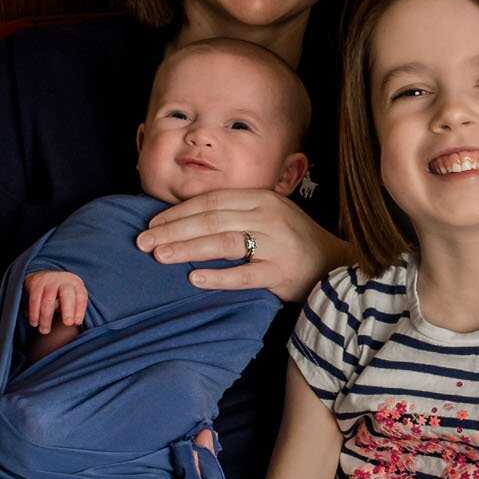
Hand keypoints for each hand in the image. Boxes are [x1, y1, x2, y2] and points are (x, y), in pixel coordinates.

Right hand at [24, 270, 87, 332]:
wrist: (44, 277)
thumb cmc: (62, 293)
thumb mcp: (72, 296)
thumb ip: (73, 308)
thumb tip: (74, 325)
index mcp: (76, 284)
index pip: (81, 297)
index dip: (80, 310)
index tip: (77, 322)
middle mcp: (64, 280)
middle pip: (67, 294)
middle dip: (68, 310)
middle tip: (67, 324)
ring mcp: (49, 281)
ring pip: (48, 300)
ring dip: (46, 317)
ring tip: (44, 330)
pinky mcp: (36, 283)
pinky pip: (35, 299)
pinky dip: (34, 312)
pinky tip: (34, 323)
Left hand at [137, 189, 352, 302]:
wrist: (334, 265)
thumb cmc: (293, 241)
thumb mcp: (268, 216)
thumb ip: (235, 213)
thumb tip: (187, 220)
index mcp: (261, 199)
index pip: (212, 201)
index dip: (179, 211)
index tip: (152, 224)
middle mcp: (268, 217)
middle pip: (212, 219)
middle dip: (174, 230)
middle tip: (144, 242)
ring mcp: (276, 245)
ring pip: (224, 242)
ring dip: (188, 249)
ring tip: (160, 256)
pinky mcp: (281, 272)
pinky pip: (245, 275)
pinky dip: (218, 276)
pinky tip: (194, 279)